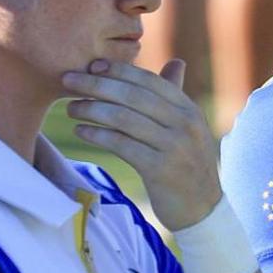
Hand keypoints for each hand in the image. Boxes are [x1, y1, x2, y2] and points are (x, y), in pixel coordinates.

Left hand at [63, 59, 220, 230]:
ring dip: (92, 109)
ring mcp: (174, 146)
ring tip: (71, 107)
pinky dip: (97, 135)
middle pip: (132, 95)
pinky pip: (121, 145)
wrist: (203, 210)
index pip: (149, 81)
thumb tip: (176, 62)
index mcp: (189, 109)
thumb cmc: (188, 165)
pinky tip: (81, 131)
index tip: (92, 65)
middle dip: (97, 85)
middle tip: (69, 80)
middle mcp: (184, 124)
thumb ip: (176, 97)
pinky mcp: (160, 170)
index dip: (119, 70)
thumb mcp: (188, 128)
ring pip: (124, 118)